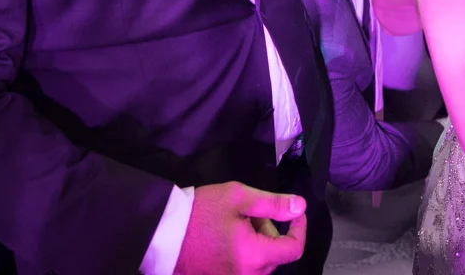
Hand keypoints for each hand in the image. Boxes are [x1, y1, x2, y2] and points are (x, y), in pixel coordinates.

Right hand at [174, 182, 306, 274]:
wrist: (162, 232)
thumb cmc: (201, 211)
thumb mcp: (238, 197)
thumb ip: (273, 204)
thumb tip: (301, 206)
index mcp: (254, 256)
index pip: (293, 249)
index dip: (300, 228)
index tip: (294, 213)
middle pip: (275, 256)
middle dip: (269, 231)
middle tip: (248, 214)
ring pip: (260, 263)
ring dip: (256, 244)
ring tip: (234, 225)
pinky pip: (243, 269)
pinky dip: (243, 254)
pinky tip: (226, 239)